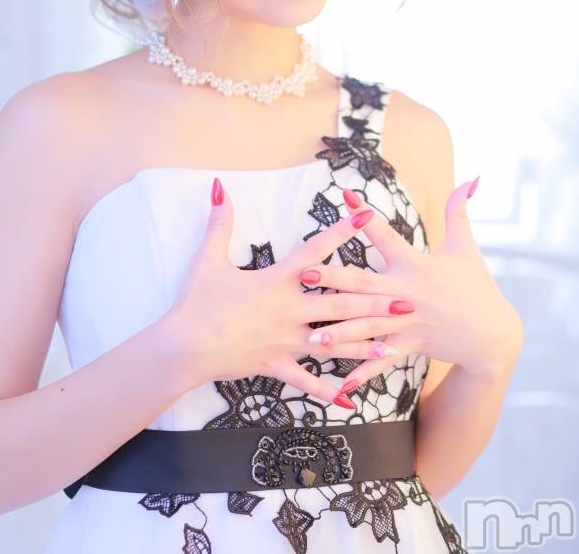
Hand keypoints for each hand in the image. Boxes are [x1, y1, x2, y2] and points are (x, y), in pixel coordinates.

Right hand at [166, 179, 393, 407]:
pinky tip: (352, 402)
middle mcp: (289, 310)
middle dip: (375, 301)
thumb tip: (220, 187)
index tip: (368, 217)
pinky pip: (308, 383)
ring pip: (334, 344)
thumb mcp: (207, 258)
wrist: (183, 346)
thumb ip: (220, 223)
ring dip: (366, 344)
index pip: (316, 251)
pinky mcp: (277, 365)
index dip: (342, 231)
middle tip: (406, 300)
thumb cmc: (196, 302)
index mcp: (276, 280)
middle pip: (340, 303)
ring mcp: (286, 341)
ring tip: (394, 345)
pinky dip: (330, 394)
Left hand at [296, 180, 523, 392]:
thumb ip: (460, 211)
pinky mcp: (408, 346)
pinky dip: (362, 371)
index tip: (344, 198)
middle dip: (334, 280)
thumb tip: (471, 179)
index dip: (366, 216)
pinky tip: (341, 384)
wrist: (492, 334)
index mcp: (414, 265)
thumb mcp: (466, 246)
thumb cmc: (475, 284)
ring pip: (367, 327)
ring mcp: (406, 323)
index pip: (385, 235)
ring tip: (311, 337)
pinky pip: (382, 361)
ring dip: (339, 332)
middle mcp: (406, 294)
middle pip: (365, 285)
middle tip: (304, 276)